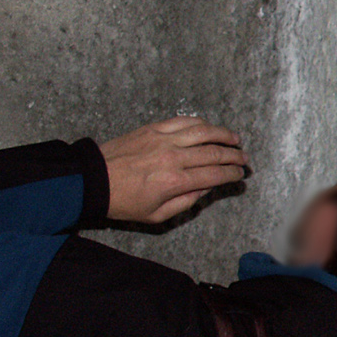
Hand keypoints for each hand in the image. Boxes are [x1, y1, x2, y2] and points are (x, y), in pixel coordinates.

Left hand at [100, 116, 248, 223]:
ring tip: (236, 139)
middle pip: (215, 153)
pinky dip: (201, 123)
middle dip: (235, 156)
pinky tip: (210, 128)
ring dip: (224, 135)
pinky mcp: (154, 128)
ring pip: (204, 132)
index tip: (240, 175)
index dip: (233, 174)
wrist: (92, 180)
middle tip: (244, 159)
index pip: (215, 174)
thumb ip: (186, 202)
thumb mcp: (157, 215)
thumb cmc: (123, 201)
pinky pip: (184, 121)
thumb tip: (206, 188)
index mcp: (175, 182)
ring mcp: (164, 139)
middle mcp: (173, 158)